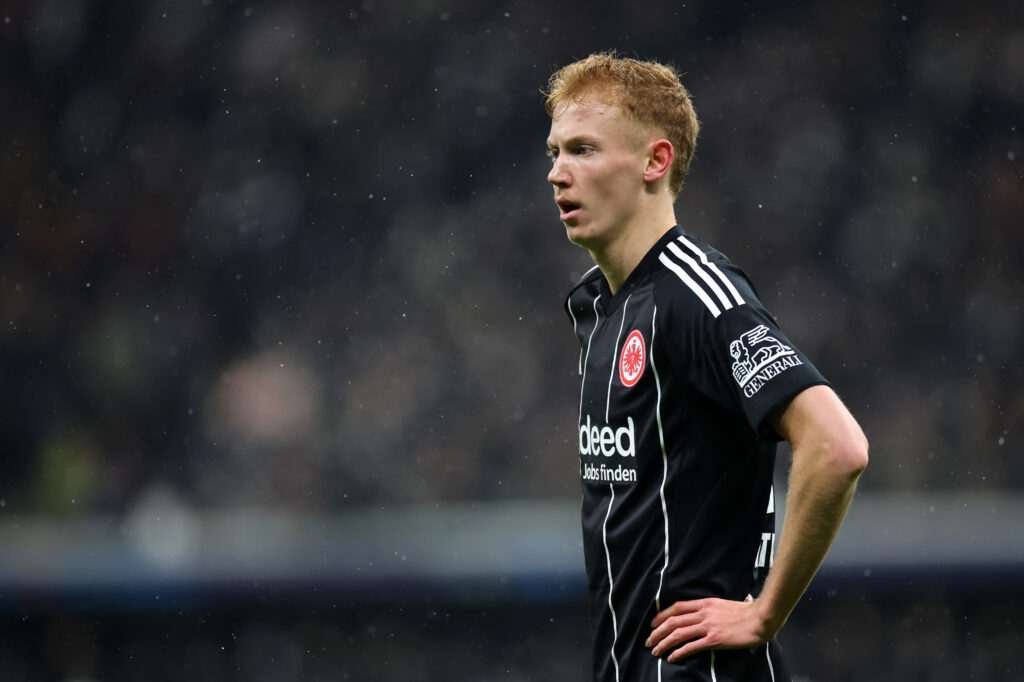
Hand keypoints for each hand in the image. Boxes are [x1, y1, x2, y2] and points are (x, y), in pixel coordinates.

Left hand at [645, 595, 775, 661]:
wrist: (761, 618)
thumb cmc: (748, 611)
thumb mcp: (727, 603)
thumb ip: (716, 607)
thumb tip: (713, 608)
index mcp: (705, 603)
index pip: (677, 607)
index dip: (662, 615)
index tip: (653, 623)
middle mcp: (703, 613)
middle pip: (673, 621)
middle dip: (657, 631)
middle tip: (649, 641)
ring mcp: (708, 626)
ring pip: (678, 633)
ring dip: (664, 643)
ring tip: (655, 651)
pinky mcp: (715, 639)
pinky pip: (692, 646)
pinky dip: (679, 652)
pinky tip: (672, 657)